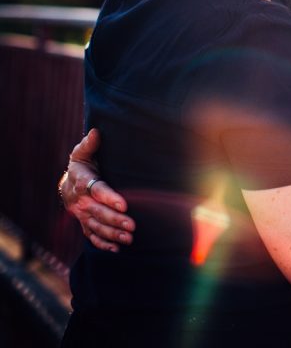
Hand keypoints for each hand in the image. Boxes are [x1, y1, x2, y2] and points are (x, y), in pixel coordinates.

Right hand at [58, 128, 134, 251]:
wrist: (67, 184)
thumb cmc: (81, 165)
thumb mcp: (82, 152)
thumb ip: (89, 144)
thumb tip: (96, 131)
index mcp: (82, 182)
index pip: (97, 191)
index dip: (110, 198)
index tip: (124, 204)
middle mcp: (81, 202)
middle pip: (99, 213)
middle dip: (115, 220)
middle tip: (132, 225)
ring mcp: (82, 215)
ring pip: (97, 227)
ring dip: (113, 234)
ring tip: (129, 238)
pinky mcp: (85, 224)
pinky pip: (92, 237)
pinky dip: (103, 244)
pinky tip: (117, 248)